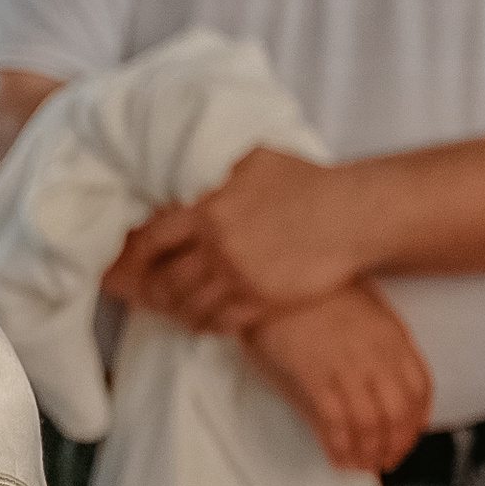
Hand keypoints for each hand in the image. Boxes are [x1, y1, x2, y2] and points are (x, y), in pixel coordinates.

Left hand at [101, 150, 362, 334]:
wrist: (350, 214)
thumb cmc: (304, 182)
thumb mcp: (250, 161)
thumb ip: (212, 170)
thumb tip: (180, 168)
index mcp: (206, 208)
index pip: (152, 240)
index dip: (137, 255)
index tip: (134, 261)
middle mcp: (216, 245)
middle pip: (166, 280)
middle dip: (154, 290)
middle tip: (149, 294)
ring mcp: (239, 276)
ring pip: (190, 306)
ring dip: (180, 311)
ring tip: (177, 311)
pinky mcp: (262, 300)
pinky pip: (222, 322)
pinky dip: (209, 325)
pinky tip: (207, 321)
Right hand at [242, 285, 430, 475]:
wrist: (273, 277)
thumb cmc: (309, 291)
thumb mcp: (358, 309)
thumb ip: (376, 344)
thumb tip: (382, 384)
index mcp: (390, 335)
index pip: (420, 387)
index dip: (417, 420)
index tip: (409, 435)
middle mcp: (375, 352)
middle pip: (399, 412)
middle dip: (395, 445)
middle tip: (386, 460)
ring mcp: (347, 365)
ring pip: (371, 423)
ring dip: (369, 452)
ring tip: (361, 464)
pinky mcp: (316, 375)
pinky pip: (337, 422)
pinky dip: (341, 446)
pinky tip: (338, 456)